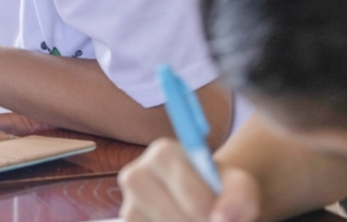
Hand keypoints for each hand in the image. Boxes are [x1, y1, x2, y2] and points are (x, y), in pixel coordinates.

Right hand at [119, 138, 260, 221]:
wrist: (201, 201)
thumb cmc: (219, 190)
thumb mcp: (239, 185)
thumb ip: (240, 196)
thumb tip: (223, 218)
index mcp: (163, 153)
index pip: (192, 196)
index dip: (212, 212)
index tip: (220, 215)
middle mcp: (136, 175)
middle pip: (175, 218)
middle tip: (209, 220)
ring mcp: (128, 204)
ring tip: (197, 221)